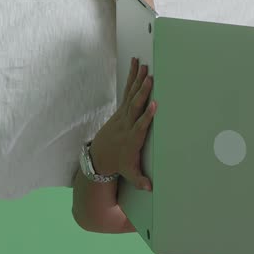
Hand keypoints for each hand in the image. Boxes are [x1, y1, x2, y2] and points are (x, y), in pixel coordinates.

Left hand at [92, 57, 155, 191]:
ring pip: (131, 94)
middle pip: (135, 106)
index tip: (154, 105)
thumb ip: (140, 180)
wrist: (99, 156)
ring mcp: (123, 115)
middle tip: (150, 78)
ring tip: (144, 66)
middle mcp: (127, 123)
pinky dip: (132, 77)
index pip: (140, 125)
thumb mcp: (129, 173)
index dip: (147, 115)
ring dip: (138, 80)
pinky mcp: (121, 109)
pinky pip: (128, 91)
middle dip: (143, 92)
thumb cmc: (118, 164)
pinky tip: (136, 64)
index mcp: (132, 137)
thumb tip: (150, 189)